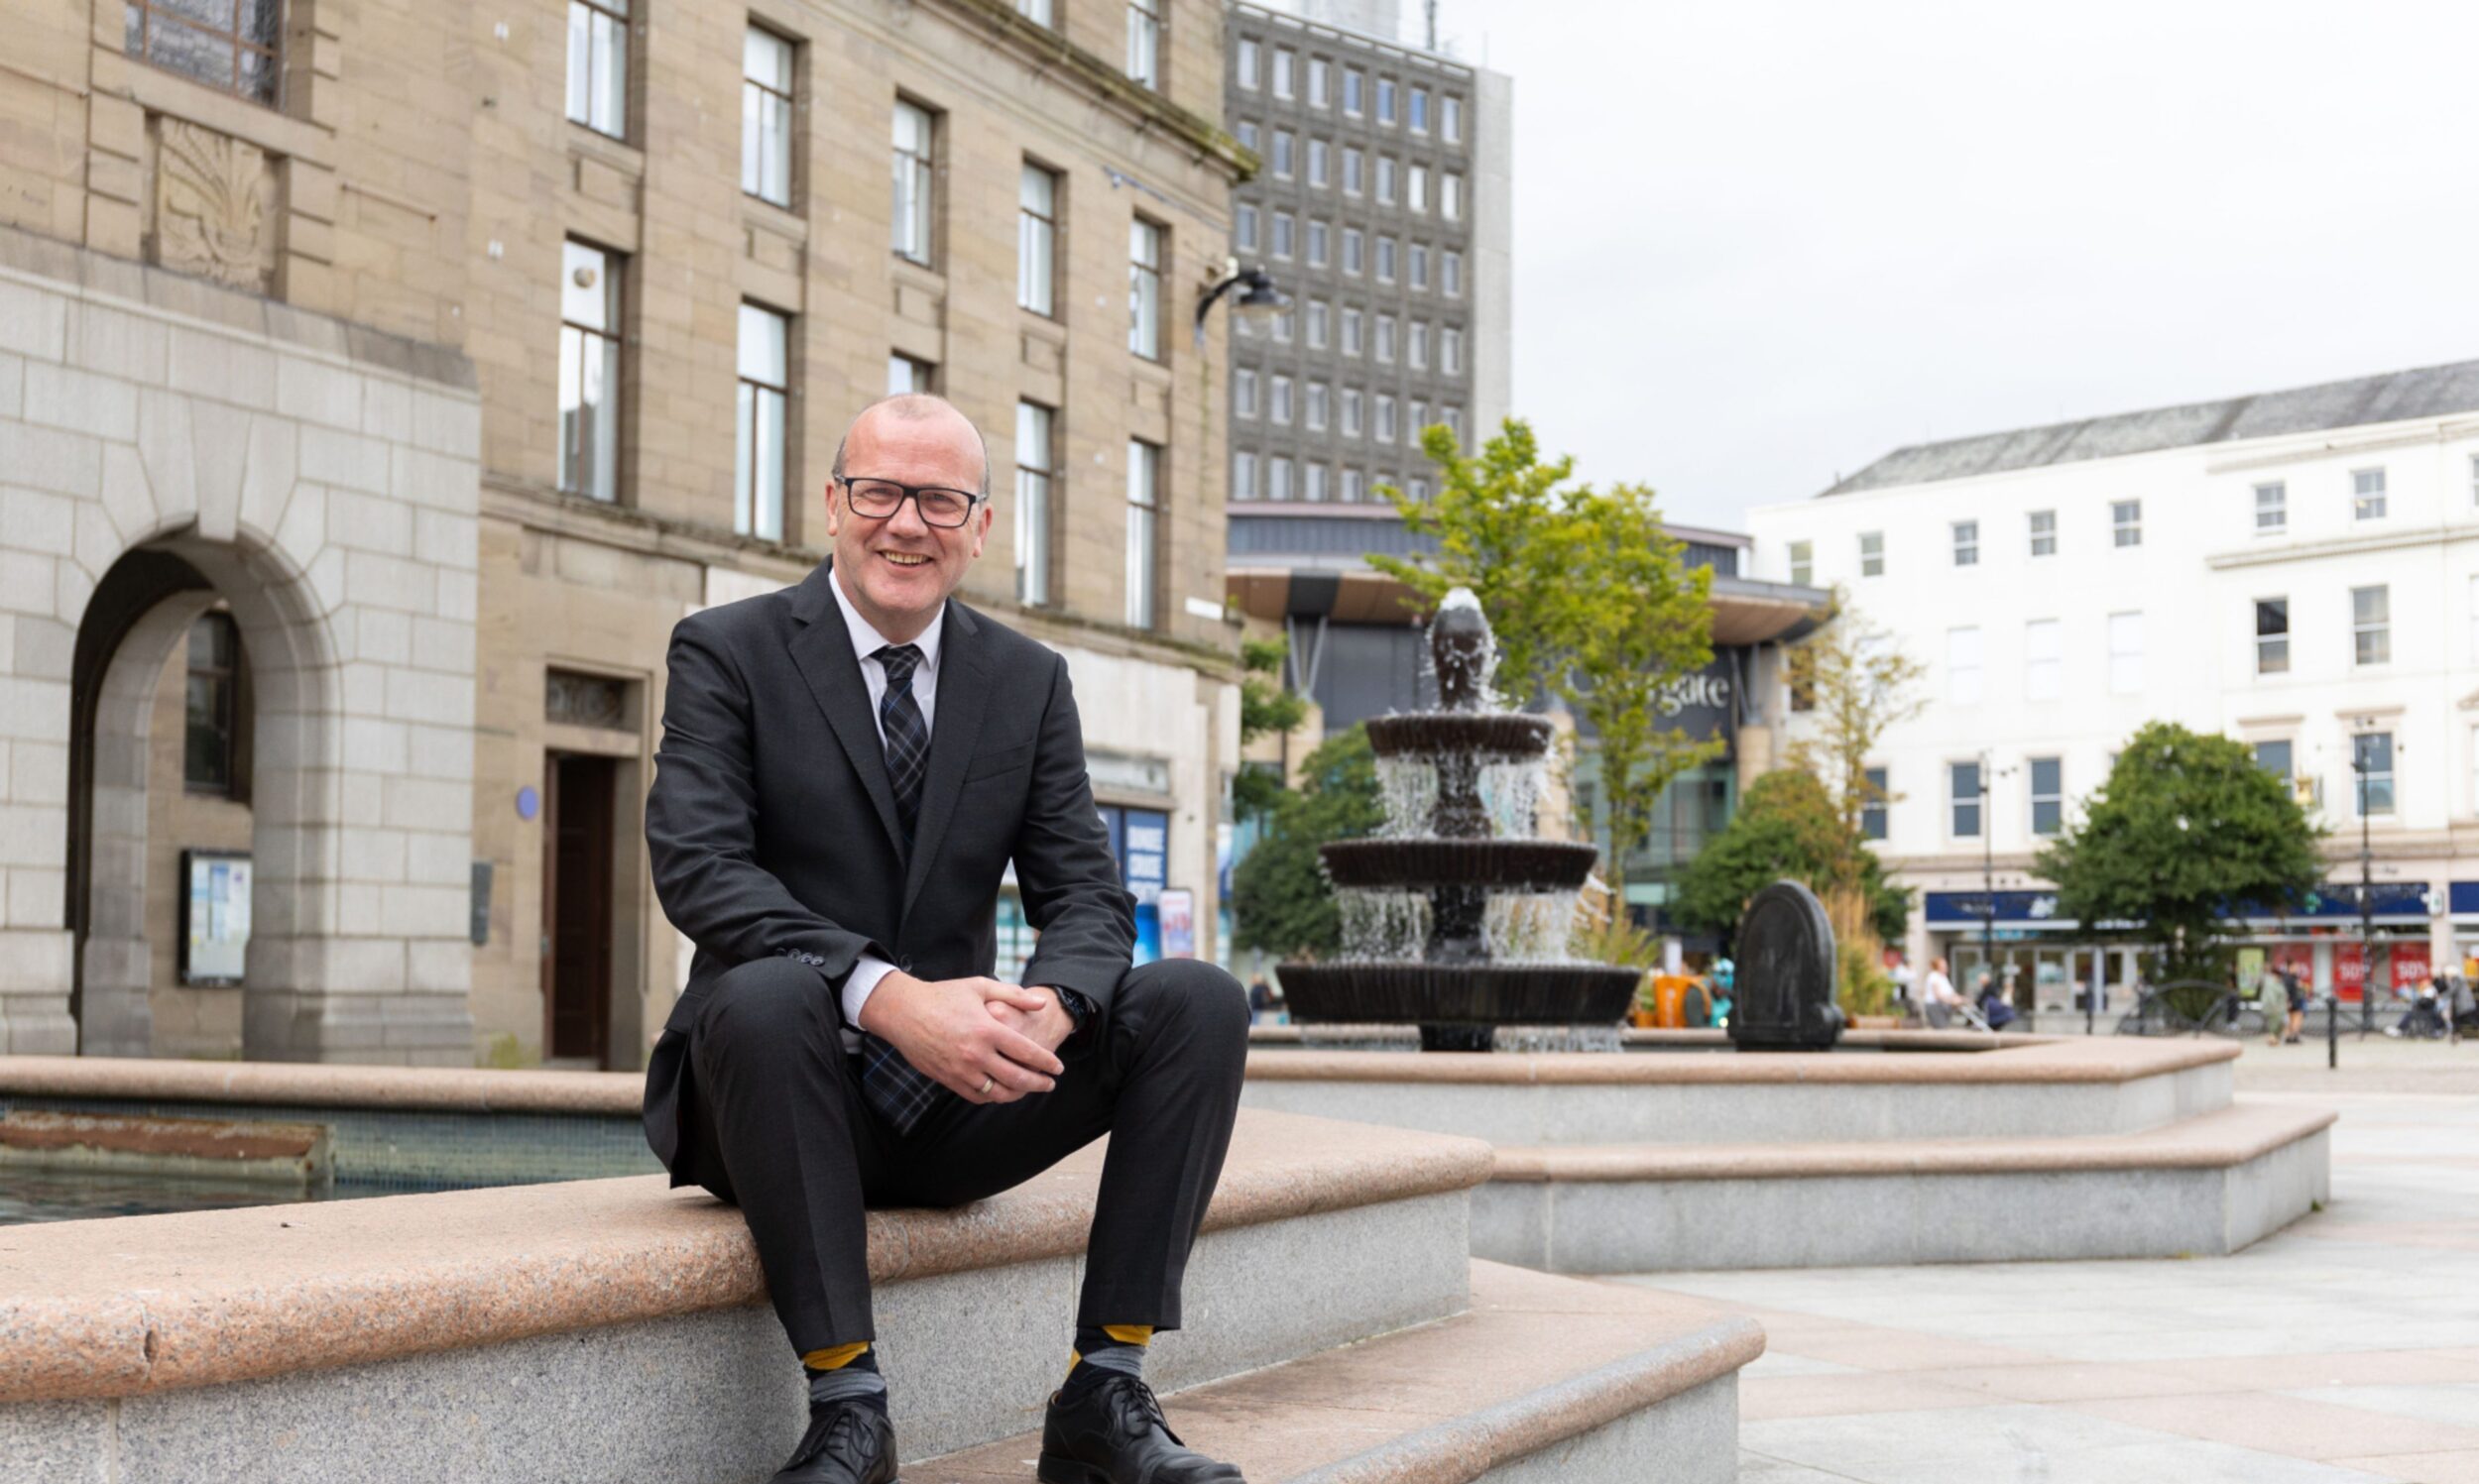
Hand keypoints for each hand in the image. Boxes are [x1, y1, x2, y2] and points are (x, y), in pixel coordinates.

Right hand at [857, 972, 1064, 1103]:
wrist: (904, 1012)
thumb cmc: (944, 995)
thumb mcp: (980, 987)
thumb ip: (1013, 995)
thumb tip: (1040, 1005)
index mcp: (987, 1030)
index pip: (1026, 1052)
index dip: (1046, 1062)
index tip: (1058, 1067)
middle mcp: (976, 1054)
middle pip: (1017, 1078)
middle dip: (1038, 1083)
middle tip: (1050, 1084)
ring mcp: (961, 1070)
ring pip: (997, 1093)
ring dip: (1017, 1094)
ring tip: (1028, 1090)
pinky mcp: (948, 1079)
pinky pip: (976, 1096)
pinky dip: (992, 1097)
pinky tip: (1001, 1091)